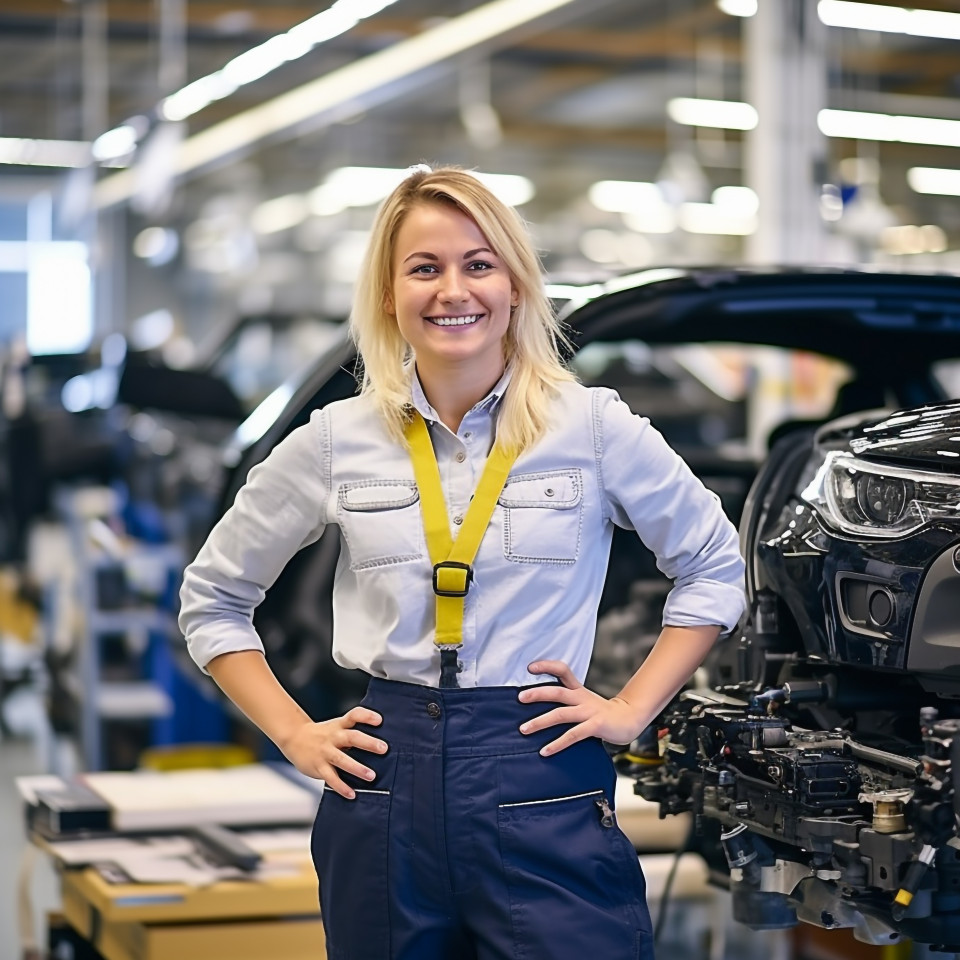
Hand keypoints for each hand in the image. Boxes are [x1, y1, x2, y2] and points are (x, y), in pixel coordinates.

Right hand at [278, 707, 387, 799]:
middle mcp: (333, 737)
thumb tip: (378, 742)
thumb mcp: (336, 727)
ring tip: (371, 776)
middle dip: (368, 743)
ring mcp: (325, 752)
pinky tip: (352, 794)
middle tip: (383, 748)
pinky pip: (331, 778)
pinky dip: (341, 787)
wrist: (294, 737)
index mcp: (339, 725)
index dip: (366, 716)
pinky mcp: (318, 767)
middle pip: (351, 737)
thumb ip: (352, 732)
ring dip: (357, 768)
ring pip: (342, 759)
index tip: (379, 720)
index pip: (354, 715)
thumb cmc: (322, 734)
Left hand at [518, 660, 645, 756]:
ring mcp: (589, 712)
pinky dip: (557, 743)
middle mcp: (582, 698)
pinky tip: (544, 751)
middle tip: (519, 698)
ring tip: (524, 729)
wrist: (629, 720)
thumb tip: (538, 704)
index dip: (547, 666)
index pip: (562, 670)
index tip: (530, 667)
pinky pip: (573, 735)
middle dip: (537, 694)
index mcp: (578, 690)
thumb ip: (566, 701)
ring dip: (540, 722)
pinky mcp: (595, 726)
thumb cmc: (601, 713)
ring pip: (560, 714)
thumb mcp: (584, 701)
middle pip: (557, 691)